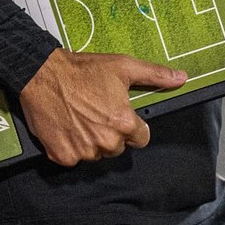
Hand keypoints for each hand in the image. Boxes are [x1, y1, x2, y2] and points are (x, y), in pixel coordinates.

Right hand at [19, 49, 186, 166]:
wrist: (43, 74)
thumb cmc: (84, 70)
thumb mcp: (123, 66)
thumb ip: (155, 75)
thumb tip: (181, 78)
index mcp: (124, 123)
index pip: (141, 138)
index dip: (132, 125)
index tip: (119, 113)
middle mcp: (106, 142)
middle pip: (118, 147)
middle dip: (111, 132)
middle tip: (96, 111)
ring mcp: (83, 152)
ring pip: (97, 154)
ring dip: (91, 140)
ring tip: (80, 116)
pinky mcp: (62, 156)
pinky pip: (74, 158)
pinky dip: (71, 145)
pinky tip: (67, 126)